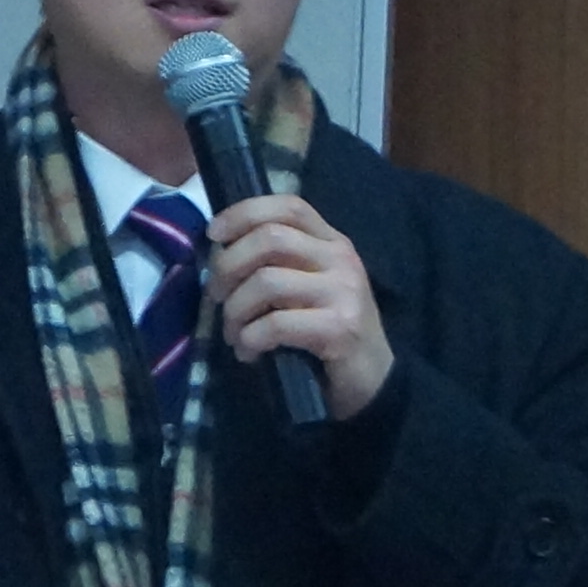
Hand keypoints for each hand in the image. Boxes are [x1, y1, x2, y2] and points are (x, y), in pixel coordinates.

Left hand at [210, 194, 396, 418]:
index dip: (245, 213)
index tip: (213, 234)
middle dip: (229, 266)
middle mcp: (341, 258)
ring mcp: (343, 291)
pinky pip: (275, 324)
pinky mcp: (339, 328)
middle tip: (217, 296)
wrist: (373, 380)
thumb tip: (221, 253)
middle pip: (270, 239)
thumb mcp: (311, 286)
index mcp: (333, 242)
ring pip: (266, 281)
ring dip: (236, 311)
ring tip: (233, 333)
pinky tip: (248, 352)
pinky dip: (250, 339)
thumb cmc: (331, 331)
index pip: (289, 206)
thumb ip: (282, 262)